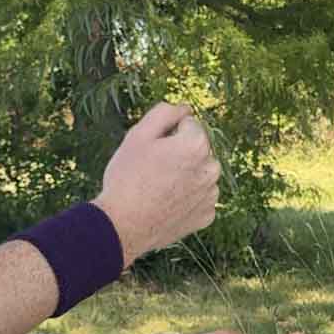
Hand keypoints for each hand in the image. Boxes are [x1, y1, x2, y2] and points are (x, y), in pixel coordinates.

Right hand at [96, 102, 221, 264]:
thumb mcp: (138, 135)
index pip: (189, 124)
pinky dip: (188, 198)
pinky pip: (200, 198)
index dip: (168, 133)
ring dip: (186, 175)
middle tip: (154, 169)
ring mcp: (210, 195)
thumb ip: (164, 113)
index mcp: (196, 144)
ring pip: (200, 174)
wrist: (123, 225)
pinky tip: (167, 204)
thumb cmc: (127, 177)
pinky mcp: (206, 216)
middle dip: (181, 153)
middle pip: (198, 149)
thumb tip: (184, 107)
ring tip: (160, 188)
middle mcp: (211, 169)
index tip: (153, 149)